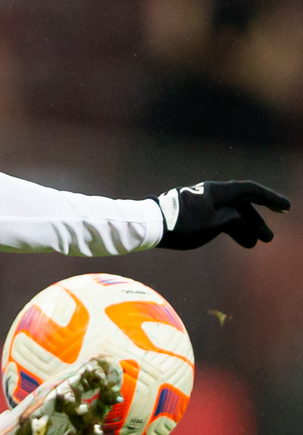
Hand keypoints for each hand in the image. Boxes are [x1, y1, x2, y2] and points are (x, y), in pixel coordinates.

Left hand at [155, 180, 289, 249]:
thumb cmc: (179, 225)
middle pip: (241, 203)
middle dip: (257, 220)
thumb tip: (239, 217)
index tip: (286, 207)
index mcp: (215, 191)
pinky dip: (231, 229)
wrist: (150, 225)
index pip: (249, 190)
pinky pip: (219, 218)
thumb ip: (231, 219)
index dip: (270, 198)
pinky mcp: (195, 212)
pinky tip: (242, 241)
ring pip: (230, 213)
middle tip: (269, 238)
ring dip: (244, 227)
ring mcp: (203, 203)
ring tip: (256, 243)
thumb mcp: (211, 224)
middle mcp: (211, 194)